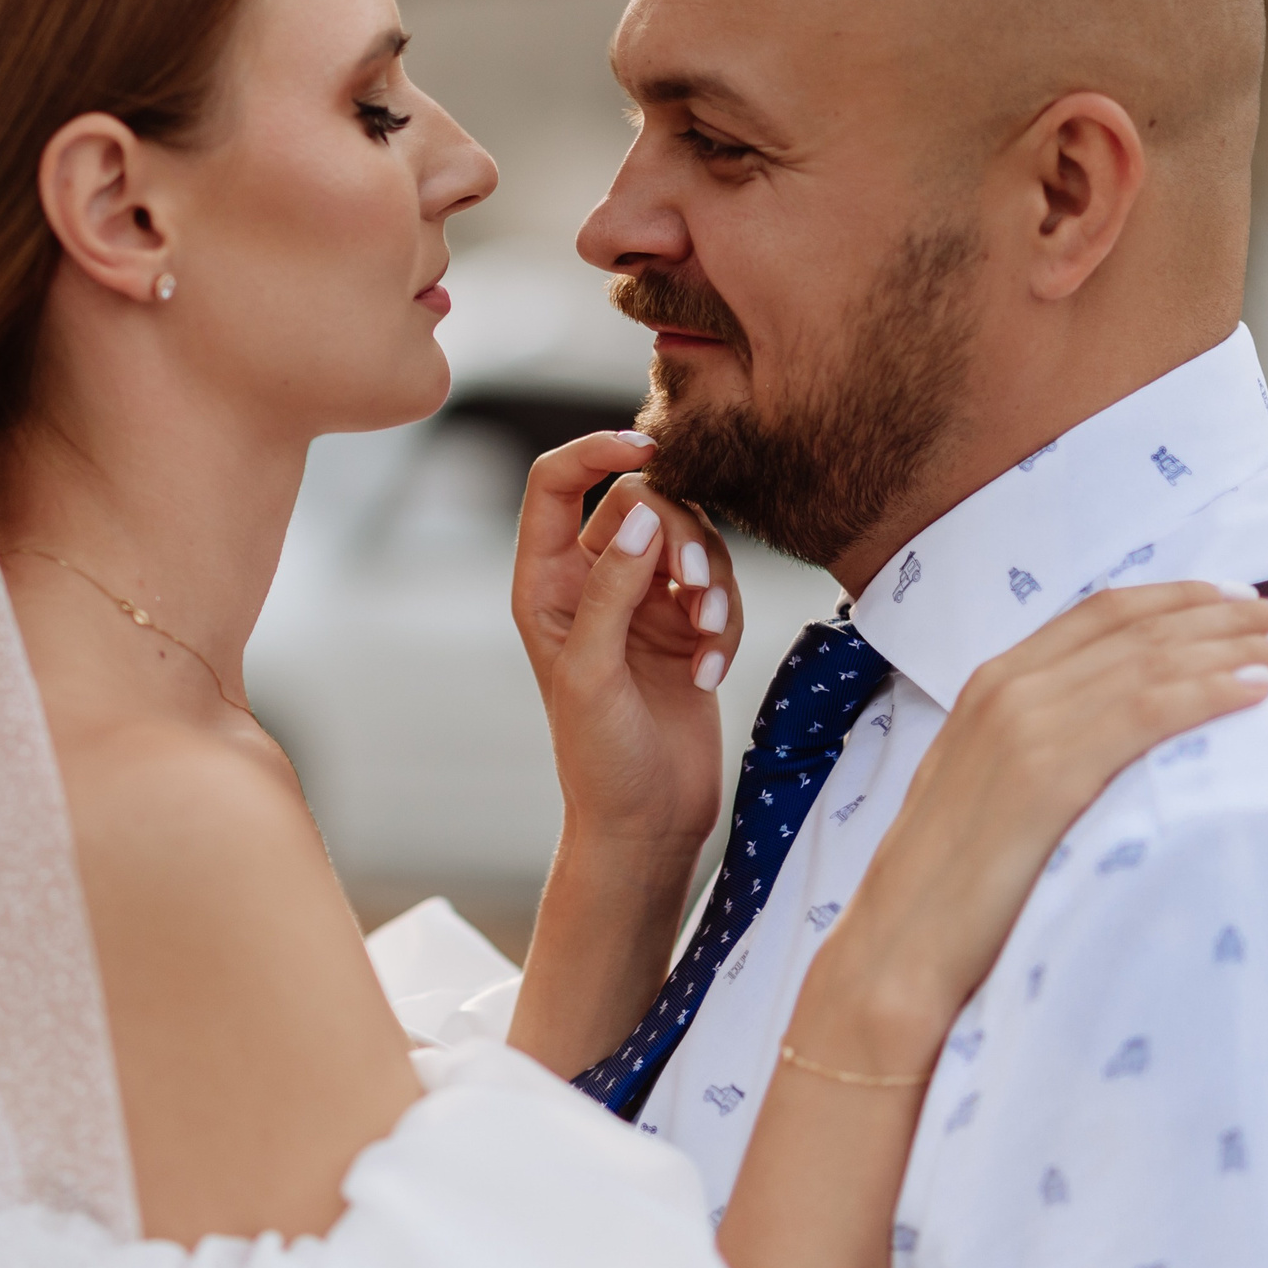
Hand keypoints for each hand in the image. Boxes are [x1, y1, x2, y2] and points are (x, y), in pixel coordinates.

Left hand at [511, 433, 740, 859]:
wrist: (645, 822)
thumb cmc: (598, 756)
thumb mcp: (592, 670)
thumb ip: (611, 587)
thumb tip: (641, 516)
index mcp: (544, 584)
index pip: (555, 483)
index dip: (594, 450)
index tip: (646, 445)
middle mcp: (588, 583)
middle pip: (639, 502)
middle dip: (677, 532)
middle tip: (693, 584)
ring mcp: (641, 603)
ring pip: (688, 539)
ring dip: (710, 578)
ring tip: (708, 635)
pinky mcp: (686, 628)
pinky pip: (717, 587)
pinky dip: (724, 619)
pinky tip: (714, 671)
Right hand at [794, 581, 1267, 1069]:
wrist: (899, 944)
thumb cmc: (951, 883)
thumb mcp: (991, 788)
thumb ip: (1041, 744)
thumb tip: (1116, 740)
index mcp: (992, 683)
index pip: (1101, 613)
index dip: (1181, 599)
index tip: (1245, 601)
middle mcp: (1006, 689)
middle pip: (1136, 626)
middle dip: (1226, 612)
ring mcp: (1022, 727)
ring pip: (1148, 661)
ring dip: (1233, 646)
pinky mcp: (1045, 775)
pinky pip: (1144, 714)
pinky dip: (1205, 693)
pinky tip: (1256, 690)